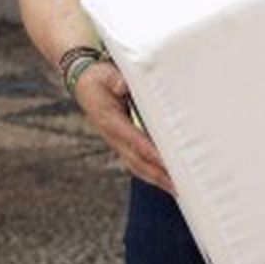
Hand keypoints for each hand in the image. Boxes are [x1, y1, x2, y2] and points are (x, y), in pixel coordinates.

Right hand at [74, 61, 172, 191]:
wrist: (83, 82)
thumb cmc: (99, 76)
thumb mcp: (105, 74)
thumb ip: (115, 79)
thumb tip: (122, 84)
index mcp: (110, 120)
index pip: (133, 139)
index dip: (150, 152)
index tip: (167, 162)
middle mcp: (113, 136)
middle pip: (137, 160)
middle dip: (158, 174)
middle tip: (180, 186)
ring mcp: (117, 142)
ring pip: (137, 165)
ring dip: (157, 178)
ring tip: (179, 190)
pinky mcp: (122, 142)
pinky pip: (137, 161)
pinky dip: (151, 172)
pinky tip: (167, 179)